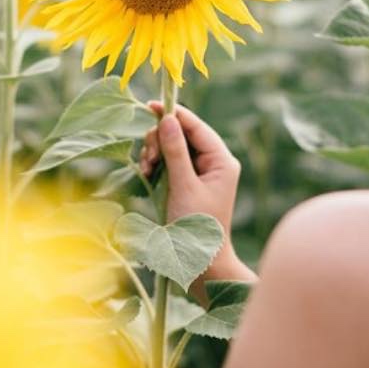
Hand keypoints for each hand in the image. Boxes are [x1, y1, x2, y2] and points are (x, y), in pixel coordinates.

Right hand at [140, 103, 251, 283]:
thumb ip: (175, 152)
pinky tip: (148, 174)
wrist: (203, 262)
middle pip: (183, 133)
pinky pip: (171, 161)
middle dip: (161, 140)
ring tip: (147, 170)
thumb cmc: (197, 226)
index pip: (196, 126)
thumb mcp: (184, 186)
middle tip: (148, 159)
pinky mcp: (190, 181)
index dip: (174, 114)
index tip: (150, 105)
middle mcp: (215, 161)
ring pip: (174, 146)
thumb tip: (167, 119)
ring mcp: (203, 171)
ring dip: (156, 152)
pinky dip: (158, 164)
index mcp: (222, 160)